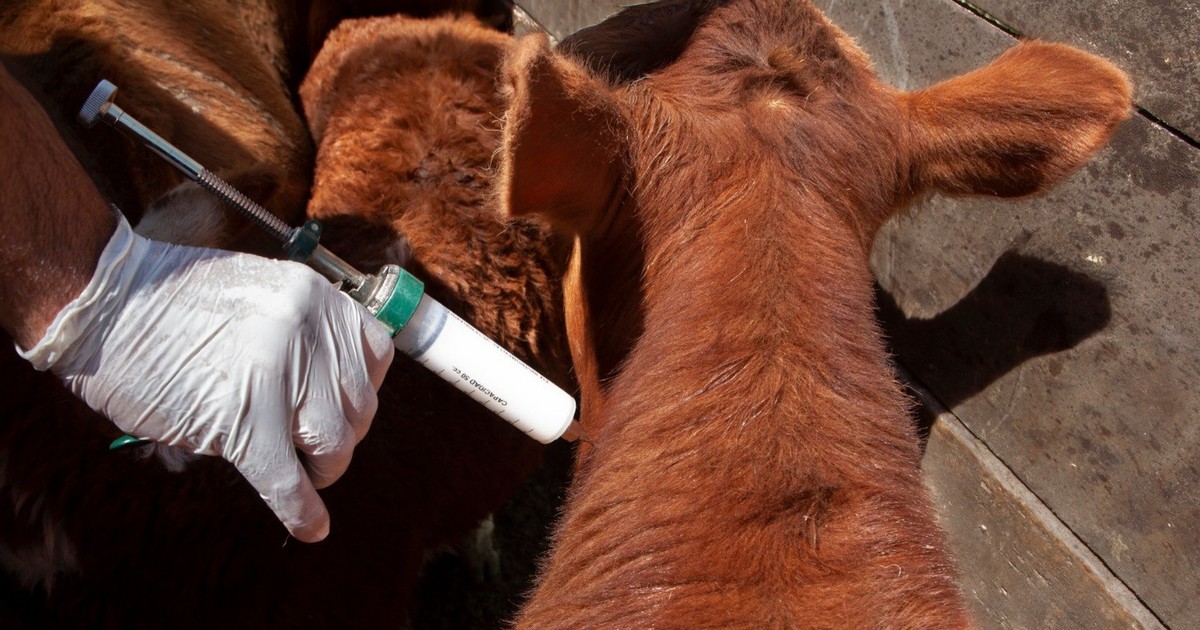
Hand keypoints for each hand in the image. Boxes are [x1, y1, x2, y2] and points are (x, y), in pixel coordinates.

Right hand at [19, 214, 394, 540]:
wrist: (100, 307)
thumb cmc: (171, 309)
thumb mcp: (259, 298)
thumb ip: (302, 334)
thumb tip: (334, 394)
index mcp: (313, 295)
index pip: (375, 354)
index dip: (360, 391)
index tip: (341, 410)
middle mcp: (306, 326)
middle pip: (360, 405)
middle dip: (339, 438)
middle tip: (311, 452)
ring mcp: (277, 371)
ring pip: (334, 443)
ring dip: (321, 470)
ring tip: (300, 474)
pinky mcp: (241, 418)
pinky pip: (287, 478)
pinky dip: (301, 510)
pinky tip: (310, 527)